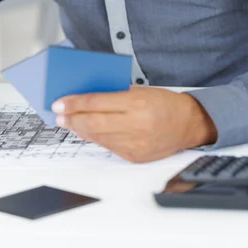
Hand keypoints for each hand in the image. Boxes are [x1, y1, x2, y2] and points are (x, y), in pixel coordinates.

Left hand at [52, 86, 216, 162]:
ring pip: (98, 137)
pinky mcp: (134, 157)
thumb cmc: (165, 104)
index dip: (75, 103)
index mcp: (137, 103)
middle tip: (58, 114)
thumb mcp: (141, 90)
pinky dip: (95, 138)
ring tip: (68, 122)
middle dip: (71, 118)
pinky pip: (108, 147)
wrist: (189, 125)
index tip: (60, 102)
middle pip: (93, 123)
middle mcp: (136, 125)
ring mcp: (135, 144)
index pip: (97, 103)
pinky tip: (87, 131)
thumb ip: (115, 93)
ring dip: (79, 129)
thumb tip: (86, 97)